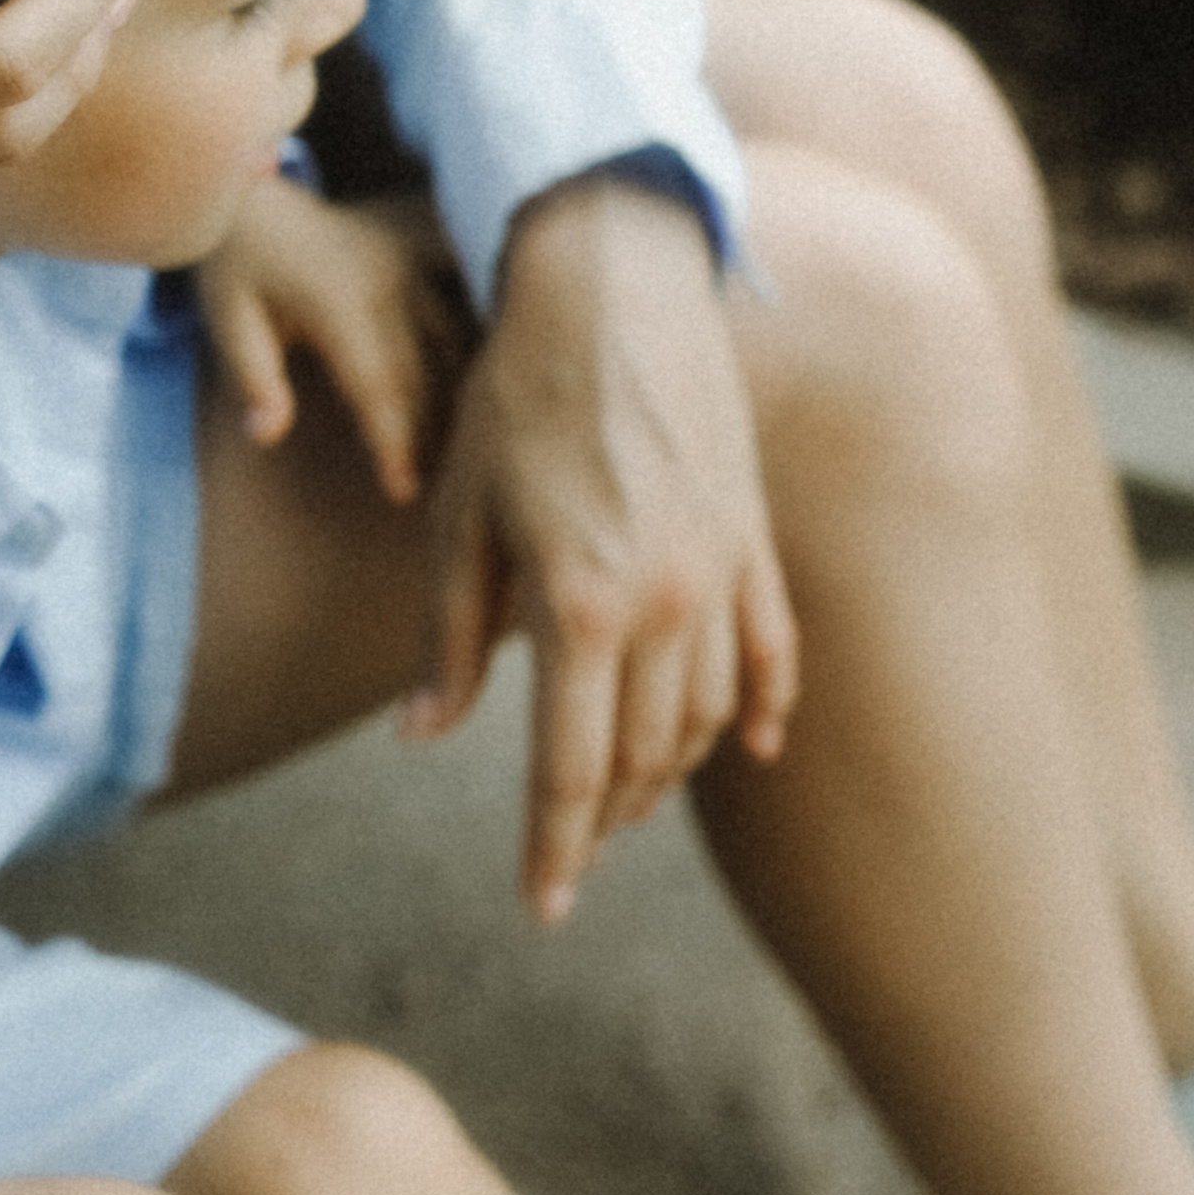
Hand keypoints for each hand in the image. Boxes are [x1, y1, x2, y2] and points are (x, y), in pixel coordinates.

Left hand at [198, 180, 472, 506]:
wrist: (258, 199)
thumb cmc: (238, 270)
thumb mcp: (228, 321)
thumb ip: (253, 379)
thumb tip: (266, 436)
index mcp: (338, 299)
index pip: (376, 384)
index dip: (393, 441)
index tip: (404, 491)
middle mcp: (386, 280)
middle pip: (423, 374)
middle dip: (432, 437)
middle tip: (439, 492)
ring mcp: (411, 264)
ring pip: (454, 344)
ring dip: (457, 400)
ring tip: (459, 456)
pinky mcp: (423, 255)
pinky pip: (462, 308)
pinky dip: (472, 351)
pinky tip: (480, 393)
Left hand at [406, 178, 797, 921]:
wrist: (612, 289)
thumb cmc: (516, 398)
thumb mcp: (459, 518)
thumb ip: (447, 638)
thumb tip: (423, 734)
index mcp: (580, 606)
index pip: (570, 769)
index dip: (555, 848)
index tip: (542, 905)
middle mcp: (665, 604)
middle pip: (642, 758)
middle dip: (603, 821)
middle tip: (572, 857)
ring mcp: (722, 572)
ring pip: (706, 717)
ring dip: (665, 772)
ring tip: (624, 801)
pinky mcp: (753, 537)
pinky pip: (770, 649)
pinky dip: (760, 707)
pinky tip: (749, 746)